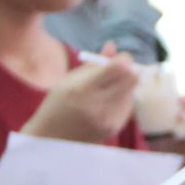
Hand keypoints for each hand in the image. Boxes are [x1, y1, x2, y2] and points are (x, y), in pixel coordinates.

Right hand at [23, 45, 139, 143]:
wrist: (52, 140)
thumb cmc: (58, 104)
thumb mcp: (69, 80)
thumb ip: (94, 63)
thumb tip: (113, 45)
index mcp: (83, 89)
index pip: (119, 69)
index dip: (123, 60)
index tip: (119, 59)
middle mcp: (97, 105)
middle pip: (132, 79)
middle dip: (129, 70)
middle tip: (120, 69)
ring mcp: (108, 119)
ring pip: (132, 92)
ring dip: (124, 85)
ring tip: (106, 89)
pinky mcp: (114, 128)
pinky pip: (128, 106)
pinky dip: (122, 99)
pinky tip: (106, 103)